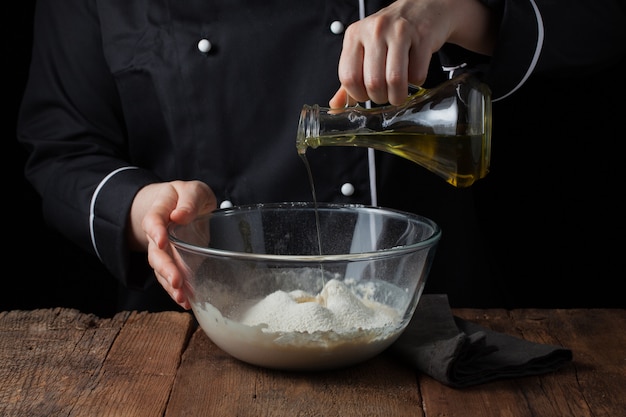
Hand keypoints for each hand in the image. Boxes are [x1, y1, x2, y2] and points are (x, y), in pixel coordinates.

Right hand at [128, 180, 216, 308]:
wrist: (181, 207)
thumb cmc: (188, 197)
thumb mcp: (193, 190)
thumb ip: (189, 200)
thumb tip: (180, 215)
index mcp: (160, 211)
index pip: (153, 221)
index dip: (155, 231)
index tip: (161, 241)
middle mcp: (158, 235)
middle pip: (155, 253)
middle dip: (165, 268)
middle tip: (176, 281)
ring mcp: (165, 252)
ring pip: (161, 270)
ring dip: (170, 285)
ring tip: (182, 298)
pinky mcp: (175, 264)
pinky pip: (172, 279)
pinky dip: (178, 292)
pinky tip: (186, 302)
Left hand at [329, 0, 496, 106]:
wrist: (423, 8)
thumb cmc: (391, 32)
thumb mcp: (364, 49)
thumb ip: (351, 77)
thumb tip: (336, 106)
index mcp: (354, 35)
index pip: (348, 77)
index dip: (358, 95)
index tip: (366, 96)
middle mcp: (374, 30)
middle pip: (373, 82)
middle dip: (380, 98)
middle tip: (385, 95)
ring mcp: (399, 32)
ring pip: (395, 80)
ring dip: (397, 95)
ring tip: (398, 93)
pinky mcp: (422, 36)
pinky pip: (417, 74)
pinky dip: (416, 82)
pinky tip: (414, 73)